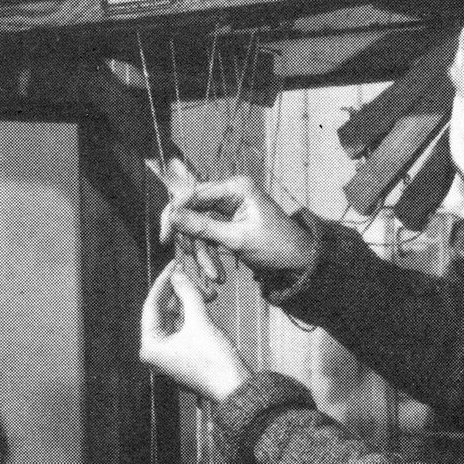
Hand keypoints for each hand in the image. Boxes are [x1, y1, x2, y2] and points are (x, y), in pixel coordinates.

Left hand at [140, 263, 251, 402]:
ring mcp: (169, 355)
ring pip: (175, 319)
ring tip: (204, 289)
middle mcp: (155, 353)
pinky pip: (184, 328)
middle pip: (162, 312)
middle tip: (189, 272)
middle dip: (178, 292)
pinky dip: (193, 315)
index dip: (164, 281)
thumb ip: (187, 293)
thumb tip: (178, 272)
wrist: (236, 388)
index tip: (173, 263)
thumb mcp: (200, 321)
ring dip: (189, 302)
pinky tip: (205, 300)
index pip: (151, 305)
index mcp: (150, 347)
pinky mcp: (183, 356)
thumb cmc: (214, 360)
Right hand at [164, 175, 316, 277]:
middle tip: (192, 261)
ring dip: (203, 254)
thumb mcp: (237, 238)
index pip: (193, 194)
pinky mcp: (229, 225)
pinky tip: (218, 274)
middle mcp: (230, 193)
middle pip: (193, 212)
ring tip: (216, 276)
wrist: (298, 263)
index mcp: (235, 187)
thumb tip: (173, 216)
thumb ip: (202, 226)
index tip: (165, 236)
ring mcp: (229, 209)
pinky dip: (210, 255)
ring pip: (199, 229)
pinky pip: (209, 237)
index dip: (175, 214)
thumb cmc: (276, 247)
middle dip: (194, 241)